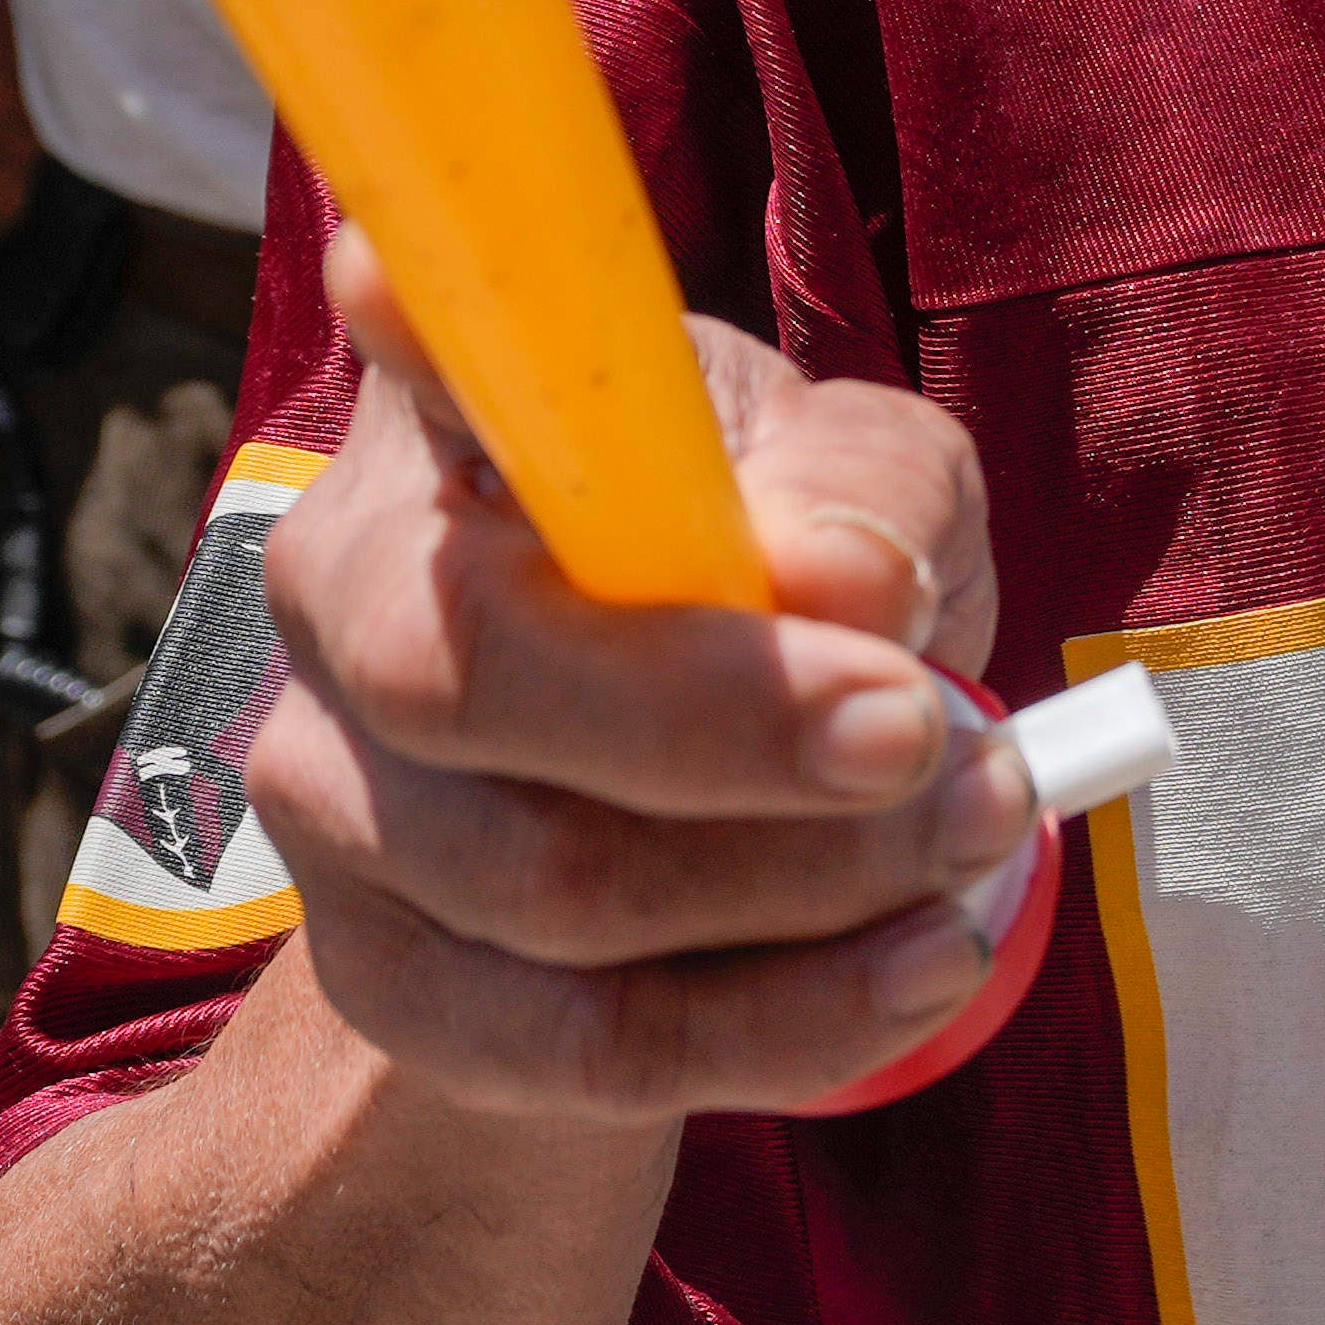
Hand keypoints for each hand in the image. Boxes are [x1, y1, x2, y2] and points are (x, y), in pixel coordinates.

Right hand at [237, 224, 1025, 1128]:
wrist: (668, 809)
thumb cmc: (767, 580)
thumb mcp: (859, 488)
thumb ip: (872, 495)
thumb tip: (848, 589)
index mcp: (452, 420)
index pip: (403, 347)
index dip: (400, 321)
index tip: (390, 276)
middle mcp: (343, 595)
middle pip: (473, 677)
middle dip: (730, 726)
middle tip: (937, 734)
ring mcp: (336, 800)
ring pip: (551, 888)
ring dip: (813, 884)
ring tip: (988, 837)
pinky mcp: (393, 983)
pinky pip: (582, 1047)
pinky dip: (786, 1022)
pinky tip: (923, 969)